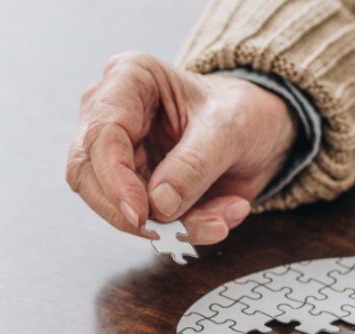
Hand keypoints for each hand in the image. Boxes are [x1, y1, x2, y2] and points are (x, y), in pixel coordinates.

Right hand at [66, 52, 297, 244]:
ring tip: (220, 221)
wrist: (263, 130)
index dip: (114, 181)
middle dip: (136, 213)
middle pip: (91, 177)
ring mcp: (123, 155)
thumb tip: (159, 204)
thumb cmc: (243, 111)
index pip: (101, 135)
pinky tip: (223, 214)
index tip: (141, 214)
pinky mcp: (139, 187)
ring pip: (120, 207)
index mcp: (129, 79)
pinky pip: (150, 221)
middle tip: (177, 232)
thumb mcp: (229, 129)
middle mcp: (114, 116)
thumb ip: (194, 164)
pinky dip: (187, 228)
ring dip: (172, 226)